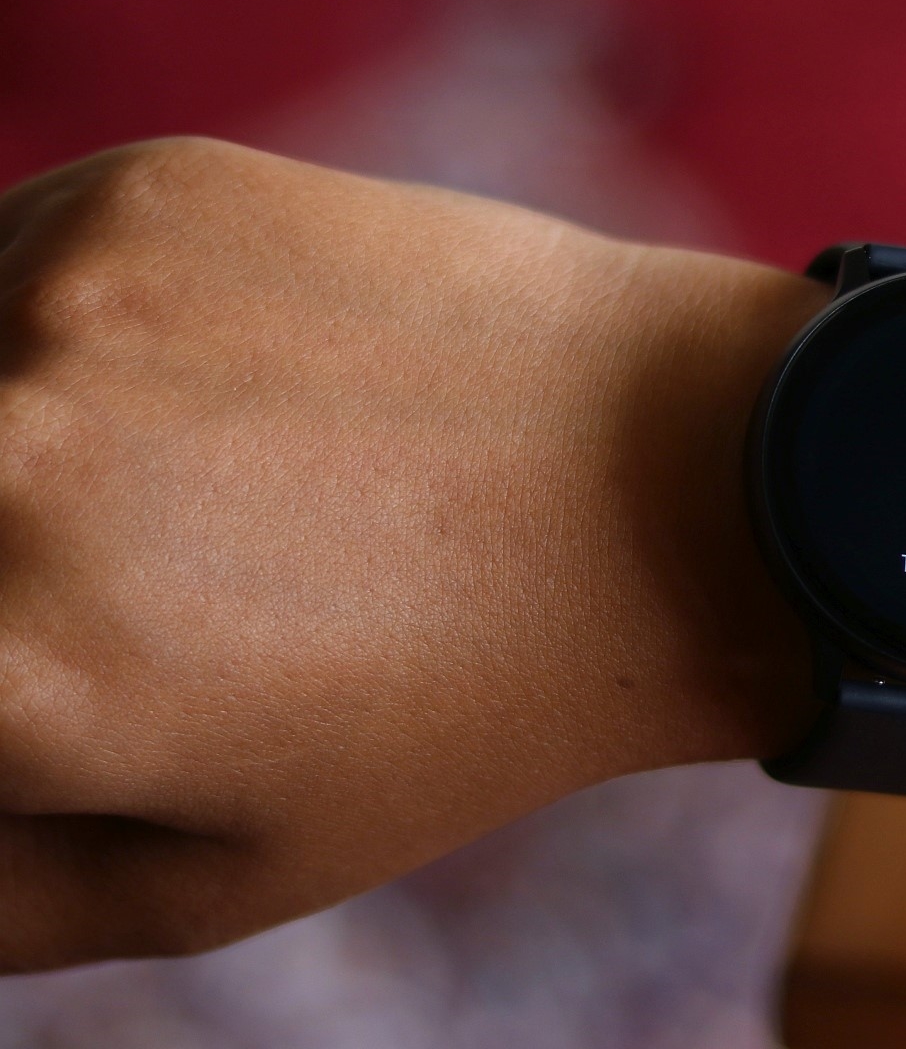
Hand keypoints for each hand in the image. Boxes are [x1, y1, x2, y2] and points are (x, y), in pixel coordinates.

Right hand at [0, 139, 818, 970]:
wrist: (674, 480)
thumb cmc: (468, 708)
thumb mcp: (223, 878)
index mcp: (2, 677)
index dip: (17, 690)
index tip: (91, 668)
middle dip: (21, 585)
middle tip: (158, 590)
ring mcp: (59, 306)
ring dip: (20, 450)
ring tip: (197, 492)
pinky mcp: (138, 193)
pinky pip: (13, 273)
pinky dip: (63, 339)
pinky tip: (225, 386)